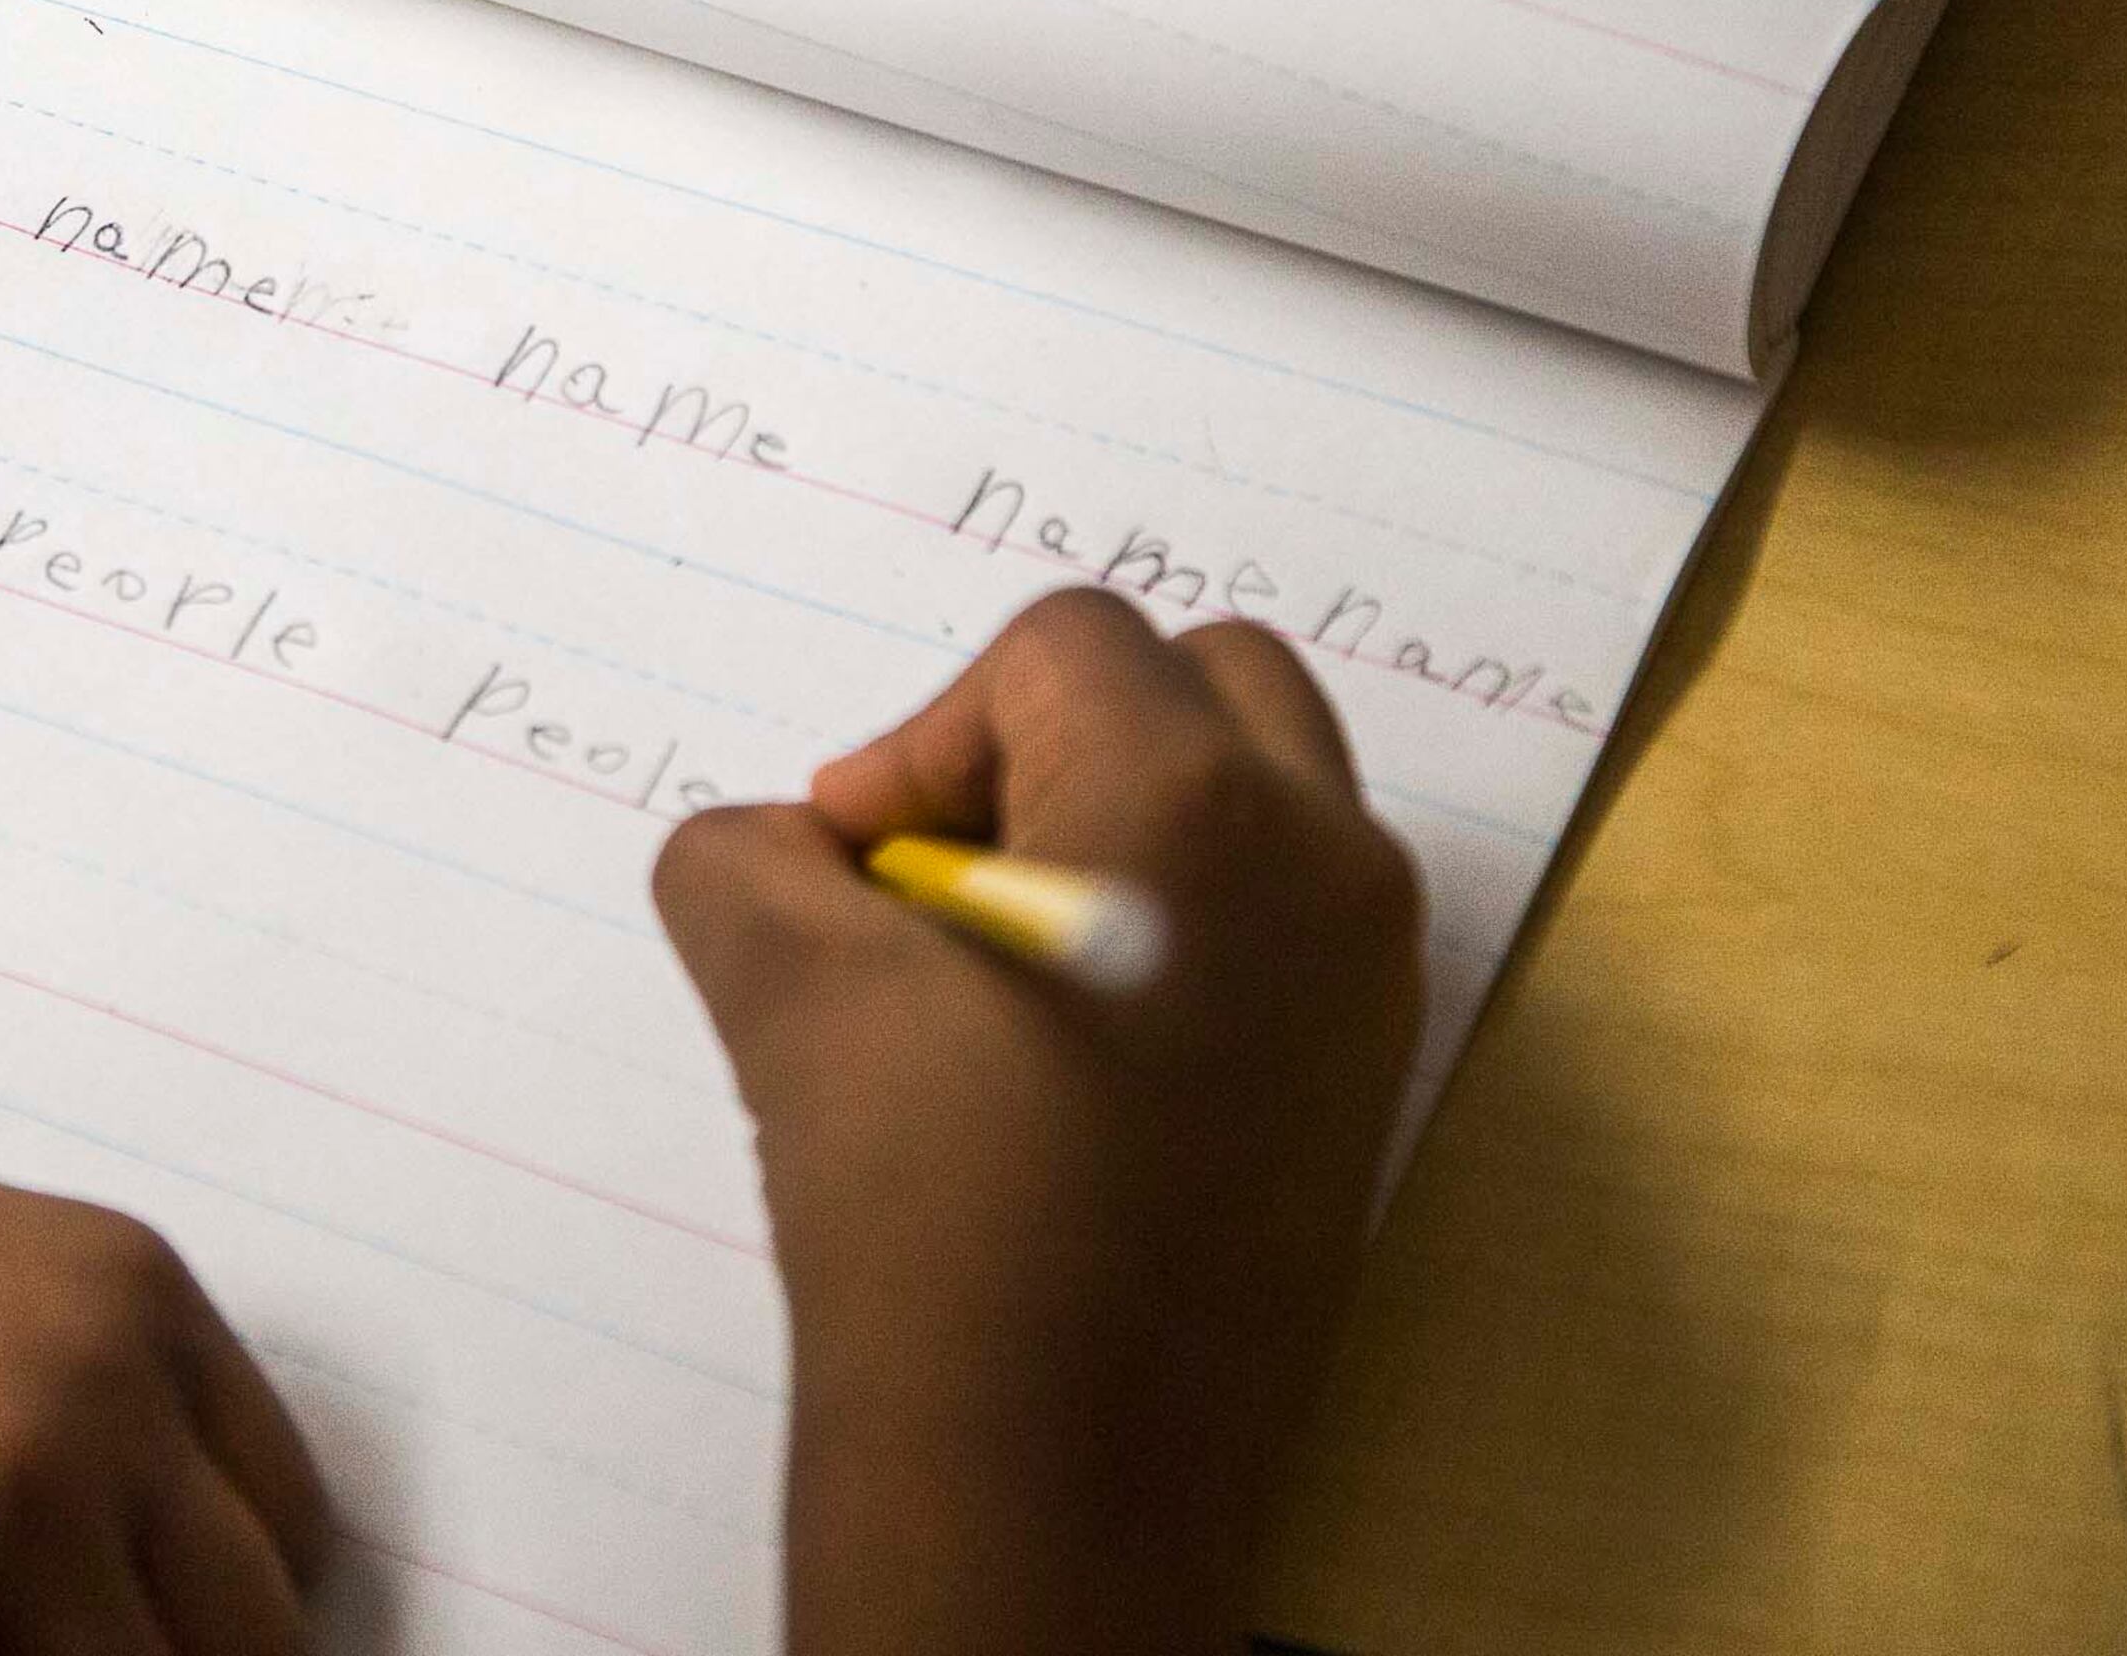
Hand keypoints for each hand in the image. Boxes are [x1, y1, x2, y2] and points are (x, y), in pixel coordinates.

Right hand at [652, 590, 1423, 1655]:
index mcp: (1202, 806)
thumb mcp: (781, 984)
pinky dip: (1183, 922)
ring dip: (1125, 821)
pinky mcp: (1371, 1078)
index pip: (1060, 646)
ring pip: (1261, 791)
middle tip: (947, 878)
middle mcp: (1330, 864)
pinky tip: (1067, 1053)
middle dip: (1056, 741)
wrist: (1050, 1480)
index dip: (925, 736)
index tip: (863, 877)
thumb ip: (753, 852)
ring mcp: (1373, 978)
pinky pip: (1288, 914)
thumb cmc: (928, 1217)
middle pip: (1202, 677)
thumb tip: (806, 850)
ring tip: (1001, 967)